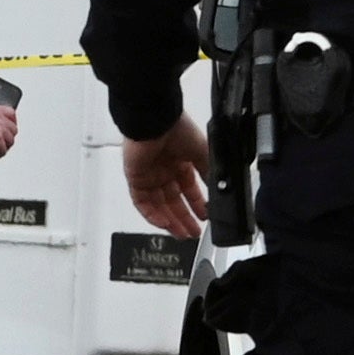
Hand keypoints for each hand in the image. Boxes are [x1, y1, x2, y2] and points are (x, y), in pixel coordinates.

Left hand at [123, 122, 213, 242]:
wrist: (156, 120)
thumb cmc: (178, 130)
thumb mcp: (202, 152)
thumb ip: (208, 171)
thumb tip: (217, 188)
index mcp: (180, 162)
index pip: (188, 189)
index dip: (196, 205)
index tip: (205, 217)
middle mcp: (164, 170)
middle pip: (173, 200)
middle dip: (184, 218)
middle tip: (193, 233)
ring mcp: (149, 174)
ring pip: (158, 204)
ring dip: (170, 220)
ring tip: (181, 234)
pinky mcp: (135, 178)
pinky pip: (141, 201)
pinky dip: (152, 214)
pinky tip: (165, 223)